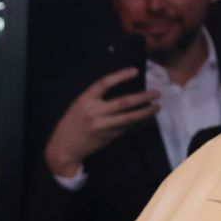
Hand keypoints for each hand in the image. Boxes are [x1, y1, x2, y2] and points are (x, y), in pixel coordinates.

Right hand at [43, 69, 159, 178]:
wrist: (63, 148)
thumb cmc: (71, 124)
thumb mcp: (78, 107)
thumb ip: (96, 100)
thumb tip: (122, 93)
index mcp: (84, 101)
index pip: (104, 83)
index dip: (120, 76)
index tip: (135, 71)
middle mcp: (94, 112)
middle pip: (123, 103)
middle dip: (142, 97)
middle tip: (156, 93)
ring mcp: (102, 126)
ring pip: (129, 118)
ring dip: (145, 112)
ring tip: (156, 107)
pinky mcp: (108, 137)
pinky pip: (127, 128)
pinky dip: (138, 123)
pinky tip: (146, 119)